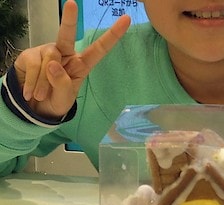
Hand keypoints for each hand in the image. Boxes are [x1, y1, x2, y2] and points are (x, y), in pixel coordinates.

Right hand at [13, 0, 130, 118]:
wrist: (34, 108)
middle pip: (66, 35)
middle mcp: (65, 54)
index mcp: (81, 65)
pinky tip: (30, 93)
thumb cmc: (56, 101)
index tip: (126, 19)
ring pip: (48, 62)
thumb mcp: (64, 99)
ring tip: (39, 96)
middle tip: (71, 3)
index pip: (99, 49)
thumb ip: (62, 84)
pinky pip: (33, 66)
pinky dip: (32, 83)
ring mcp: (47, 52)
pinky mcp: (30, 55)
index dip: (112, 35)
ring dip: (43, 84)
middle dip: (69, 19)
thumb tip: (53, 64)